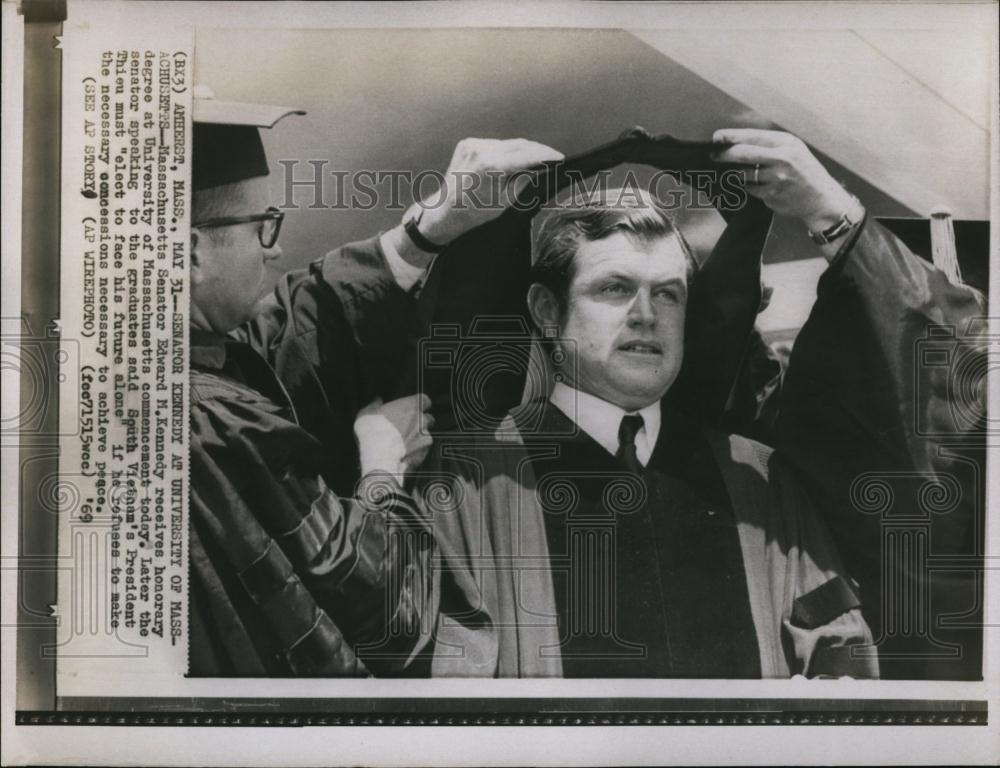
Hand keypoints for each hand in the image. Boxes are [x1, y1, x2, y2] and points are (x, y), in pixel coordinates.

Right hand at [353, 394, 433, 482]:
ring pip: (425, 434)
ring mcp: (425, 436)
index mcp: (411, 405)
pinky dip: (416, 450)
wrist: (379, 459)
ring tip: (402, 442)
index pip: (424, 400)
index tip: (410, 409)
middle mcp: (422, 419)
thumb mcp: (366, 414)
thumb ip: (374, 404)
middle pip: (427, 418)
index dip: (418, 405)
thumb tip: (377, 401)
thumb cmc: (372, 433)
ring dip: (417, 437)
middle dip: (419, 422)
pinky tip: (403, 453)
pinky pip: (423, 449)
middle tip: (404, 427)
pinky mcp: (425, 452)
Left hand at [410, 137, 563, 245]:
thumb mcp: (505, 201)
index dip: (546, 155)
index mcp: (491, 166)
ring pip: (507, 144)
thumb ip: (524, 181)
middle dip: (537, 151)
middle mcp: (481, 150)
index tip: (559, 158)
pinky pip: (494, 145)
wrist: (445, 210)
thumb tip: (539, 168)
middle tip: (552, 158)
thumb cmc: (474, 211)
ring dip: (520, 151)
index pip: (527, 155)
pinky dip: (504, 151)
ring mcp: (473, 144)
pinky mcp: (468, 143)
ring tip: (531, 163)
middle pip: (519, 145)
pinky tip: (506, 163)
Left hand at [711, 129, 861, 232]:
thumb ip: (768, 145)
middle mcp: (783, 158)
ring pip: (744, 174)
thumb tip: (734, 143)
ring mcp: (777, 178)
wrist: (821, 198)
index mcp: (786, 142)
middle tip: (712, 156)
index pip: (752, 136)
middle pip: (744, 153)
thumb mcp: (792, 149)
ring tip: (737, 173)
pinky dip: (749, 188)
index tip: (716, 138)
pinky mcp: (772, 194)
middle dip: (724, 154)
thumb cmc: (803, 171)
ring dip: (736, 174)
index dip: (731, 136)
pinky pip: (750, 189)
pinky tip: (758, 186)